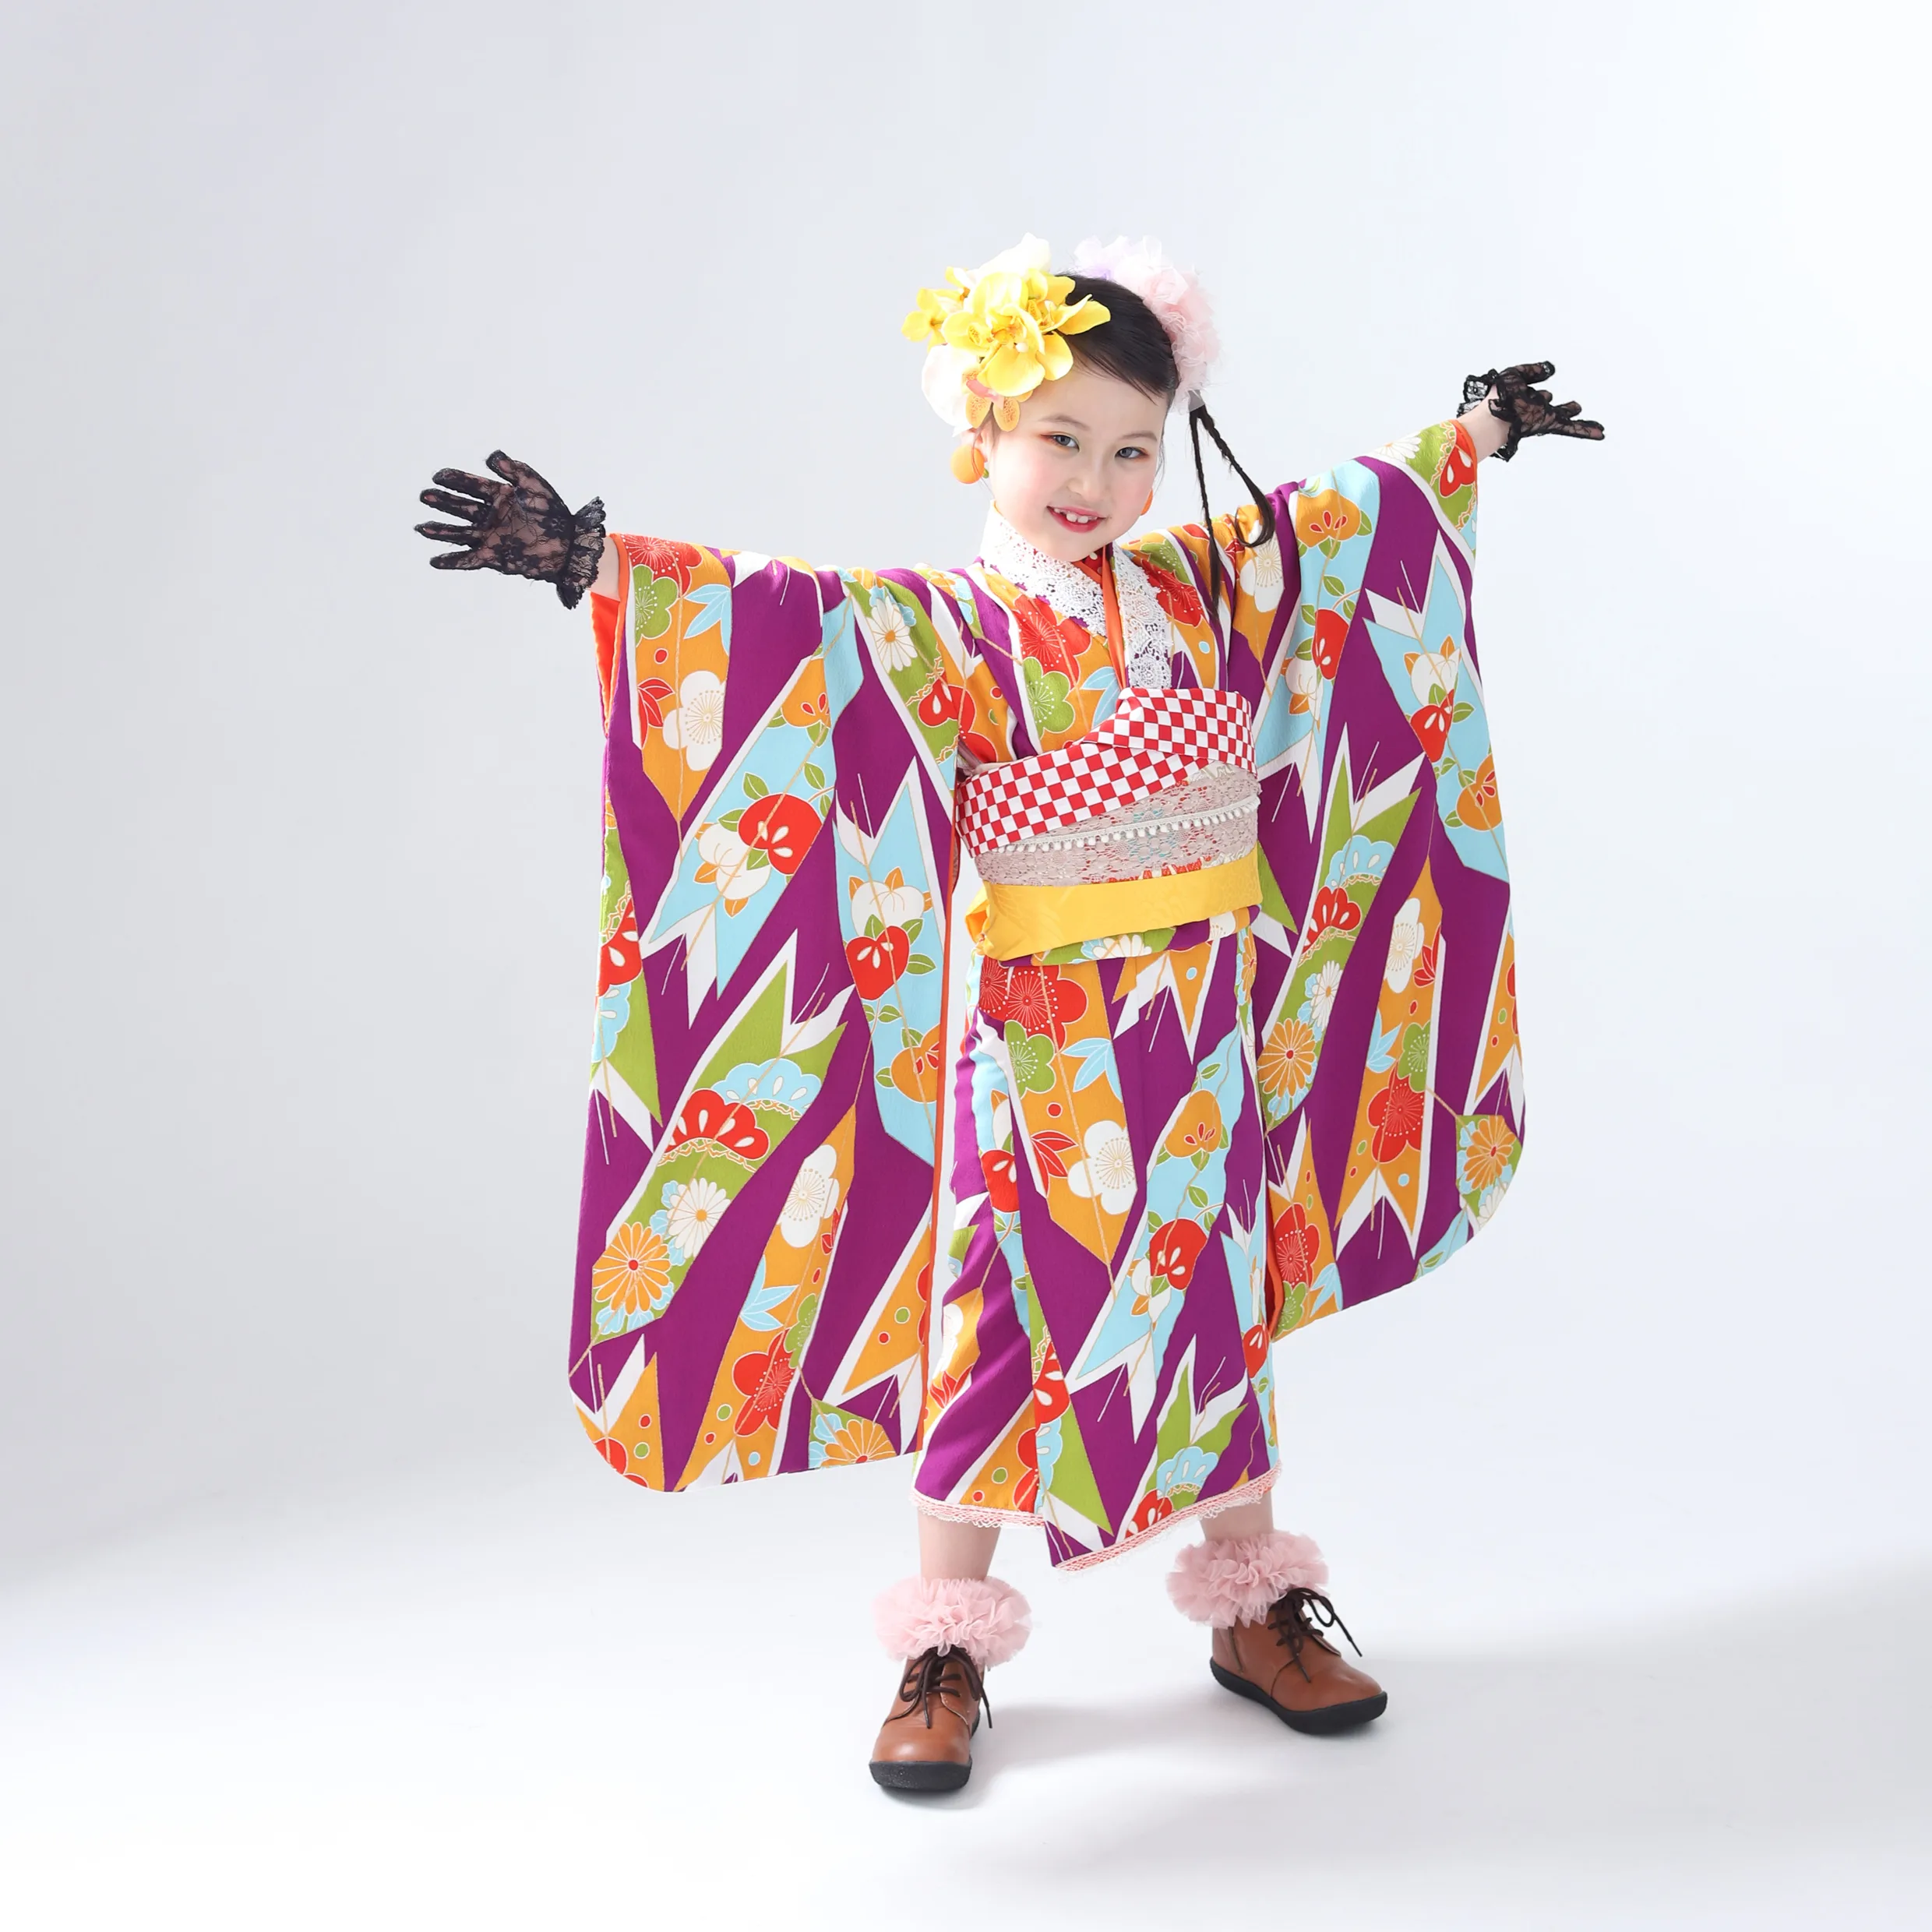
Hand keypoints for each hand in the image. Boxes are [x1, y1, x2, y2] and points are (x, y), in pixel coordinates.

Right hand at [414, 451, 605, 608]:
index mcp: (499, 497)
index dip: (454, 480)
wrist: (570, 546)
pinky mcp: (494, 557)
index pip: (472, 485)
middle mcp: (491, 516)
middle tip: (424, 495)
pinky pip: (469, 558)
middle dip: (442, 502)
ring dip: (440, 531)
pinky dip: (452, 561)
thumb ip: (513, 470)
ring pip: (459, 533)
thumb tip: (490, 457)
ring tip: (421, 528)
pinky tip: (435, 561)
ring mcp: (491, 537)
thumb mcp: (535, 486)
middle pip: (461, 508)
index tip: (438, 475)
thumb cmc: (555, 514)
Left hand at [1459, 363, 1603, 462]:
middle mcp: (1536, 410)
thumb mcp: (1516, 374)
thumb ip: (1533, 371)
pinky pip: (1571, 429)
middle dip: (1565, 409)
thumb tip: (1550, 369)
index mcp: (1525, 399)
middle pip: (1554, 410)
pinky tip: (1600, 433)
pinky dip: (1587, 431)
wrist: (1496, 414)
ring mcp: (1544, 418)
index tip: (1543, 386)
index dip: (1536, 389)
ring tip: (1595, 427)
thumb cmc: (1499, 397)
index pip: (1537, 395)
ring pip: (1567, 421)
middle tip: (1575, 408)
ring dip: (1581, 423)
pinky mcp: (1550, 425)